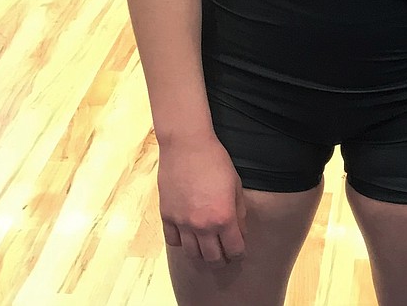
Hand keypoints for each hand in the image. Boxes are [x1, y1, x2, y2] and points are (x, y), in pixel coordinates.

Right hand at [157, 135, 246, 264]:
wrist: (187, 146)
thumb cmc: (215, 161)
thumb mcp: (235, 184)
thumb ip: (239, 211)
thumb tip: (240, 231)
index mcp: (223, 217)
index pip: (234, 249)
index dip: (239, 253)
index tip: (239, 252)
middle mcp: (202, 226)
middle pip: (212, 258)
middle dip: (221, 260)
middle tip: (224, 256)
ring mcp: (182, 223)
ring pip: (191, 254)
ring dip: (201, 255)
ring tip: (206, 250)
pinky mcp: (166, 217)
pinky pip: (173, 241)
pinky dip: (181, 242)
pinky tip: (188, 236)